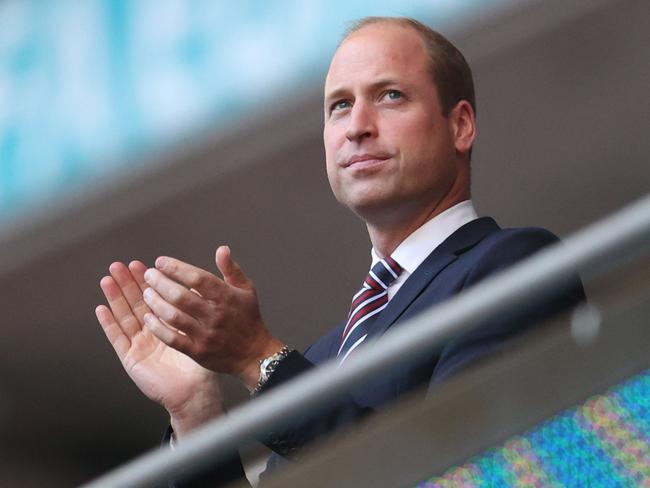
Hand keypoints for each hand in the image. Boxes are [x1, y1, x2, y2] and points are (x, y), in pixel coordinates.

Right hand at [96, 261, 223, 437]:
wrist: (195, 392)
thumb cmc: (201, 364)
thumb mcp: (202, 331)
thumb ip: (199, 309)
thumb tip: (197, 284)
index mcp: (168, 324)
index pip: (155, 297)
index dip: (147, 281)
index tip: (142, 264)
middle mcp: (152, 332)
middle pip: (136, 303)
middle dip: (127, 284)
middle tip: (119, 265)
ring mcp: (140, 344)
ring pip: (125, 316)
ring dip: (115, 298)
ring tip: (107, 279)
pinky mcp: (131, 358)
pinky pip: (118, 338)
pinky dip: (109, 324)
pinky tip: (102, 308)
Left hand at [141, 245, 283, 389]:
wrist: (254, 353)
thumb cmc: (248, 318)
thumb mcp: (246, 290)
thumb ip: (231, 269)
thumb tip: (221, 249)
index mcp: (226, 297)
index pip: (197, 278)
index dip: (176, 268)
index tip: (160, 262)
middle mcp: (215, 315)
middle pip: (181, 296)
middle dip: (160, 283)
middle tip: (149, 275)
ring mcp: (206, 334)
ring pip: (174, 316)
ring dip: (156, 303)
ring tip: (146, 294)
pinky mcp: (198, 352)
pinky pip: (172, 339)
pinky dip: (158, 328)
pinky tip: (149, 318)